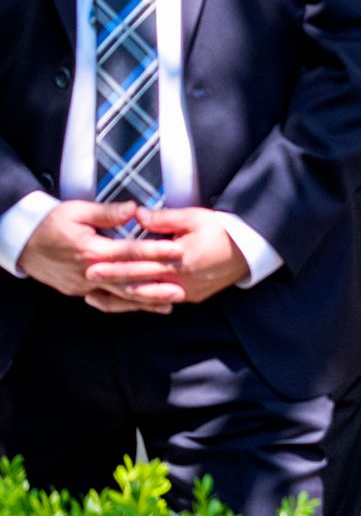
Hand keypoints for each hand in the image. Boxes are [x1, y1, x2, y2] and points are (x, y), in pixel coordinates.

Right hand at [19, 201, 182, 313]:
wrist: (22, 242)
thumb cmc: (51, 222)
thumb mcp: (77, 211)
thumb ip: (107, 212)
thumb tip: (135, 209)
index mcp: (91, 250)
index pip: (130, 252)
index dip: (155, 252)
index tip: (178, 251)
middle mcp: (89, 272)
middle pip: (128, 280)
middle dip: (156, 285)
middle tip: (182, 288)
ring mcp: (83, 285)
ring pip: (119, 295)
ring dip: (146, 300)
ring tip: (171, 302)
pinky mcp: (79, 291)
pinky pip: (108, 299)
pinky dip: (128, 304)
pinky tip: (148, 306)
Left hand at [85, 206, 249, 307]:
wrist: (250, 251)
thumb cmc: (222, 229)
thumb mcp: (194, 217)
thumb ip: (164, 218)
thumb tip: (137, 215)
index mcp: (179, 258)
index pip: (139, 263)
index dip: (114, 265)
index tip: (91, 264)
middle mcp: (180, 280)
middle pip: (138, 283)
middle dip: (111, 282)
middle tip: (87, 281)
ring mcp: (186, 292)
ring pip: (147, 298)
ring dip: (120, 299)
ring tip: (96, 299)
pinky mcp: (192, 297)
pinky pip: (161, 302)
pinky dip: (141, 303)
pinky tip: (127, 302)